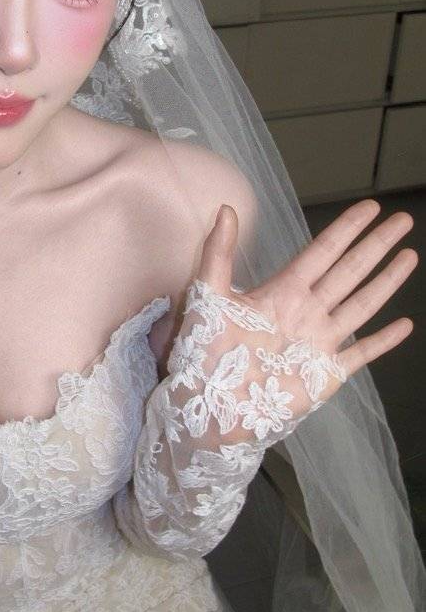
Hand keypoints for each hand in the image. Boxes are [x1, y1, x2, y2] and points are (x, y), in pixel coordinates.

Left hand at [164, 198, 417, 449]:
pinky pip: (362, 353)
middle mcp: (307, 311)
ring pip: (361, 304)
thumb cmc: (205, 350)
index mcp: (283, 291)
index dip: (346, 229)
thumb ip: (218, 252)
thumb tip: (227, 208)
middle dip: (376, 246)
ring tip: (410, 256)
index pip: (323, 252)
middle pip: (349, 271)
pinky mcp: (326, 372)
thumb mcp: (208, 295)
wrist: (212, 404)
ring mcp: (319, 341)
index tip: (370, 208)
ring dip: (385, 281)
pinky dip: (383, 341)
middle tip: (402, 220)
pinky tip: (404, 326)